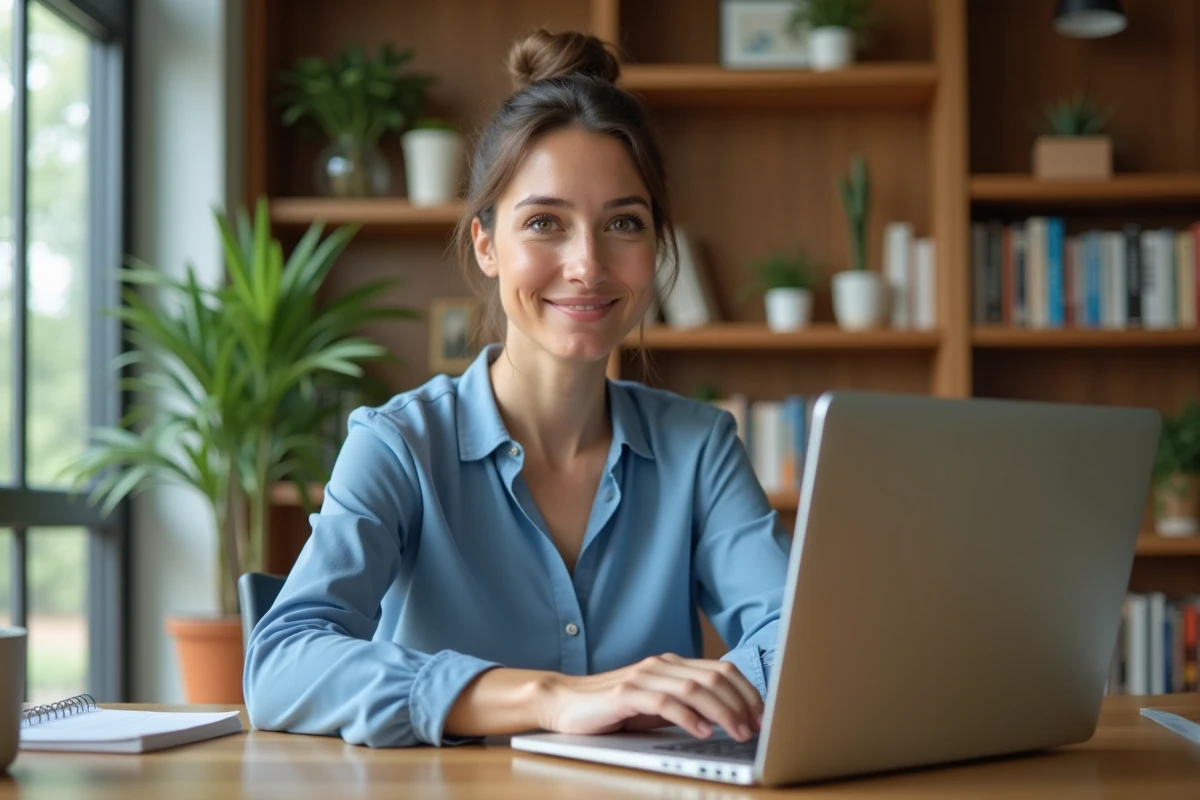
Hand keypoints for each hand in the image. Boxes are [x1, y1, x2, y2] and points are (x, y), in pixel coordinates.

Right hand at [538, 653, 763, 741]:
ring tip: (738, 733)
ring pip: (695, 688)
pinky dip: (689, 718)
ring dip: (723, 713)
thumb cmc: (612, 709)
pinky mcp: (625, 694)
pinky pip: (665, 703)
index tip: (764, 716)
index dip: (747, 692)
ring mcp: (643, 677)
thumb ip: (686, 705)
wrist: (563, 702)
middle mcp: (662, 665)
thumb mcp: (656, 706)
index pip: (721, 670)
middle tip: (757, 729)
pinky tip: (703, 733)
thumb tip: (727, 720)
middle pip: (714, 677)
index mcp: (672, 664)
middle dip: (742, 704)